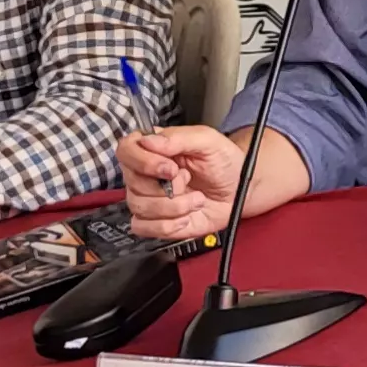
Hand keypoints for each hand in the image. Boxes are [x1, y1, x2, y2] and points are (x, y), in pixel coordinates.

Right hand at [118, 124, 285, 241]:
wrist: (240, 189)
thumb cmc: (223, 161)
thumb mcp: (207, 140)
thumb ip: (178, 138)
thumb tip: (149, 141)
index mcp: (153, 148)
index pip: (126, 151)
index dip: (144, 162)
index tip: (171, 169)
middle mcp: (146, 173)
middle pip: (133, 183)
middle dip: (168, 188)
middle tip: (189, 180)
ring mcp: (149, 198)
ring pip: (140, 208)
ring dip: (174, 207)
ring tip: (196, 199)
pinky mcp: (156, 221)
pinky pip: (144, 228)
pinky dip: (168, 226)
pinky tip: (186, 217)